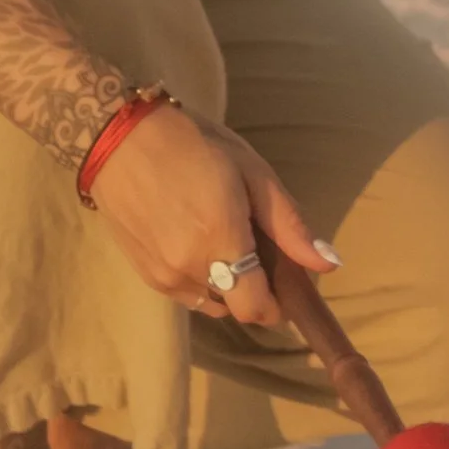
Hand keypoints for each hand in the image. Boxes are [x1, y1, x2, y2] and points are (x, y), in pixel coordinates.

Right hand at [89, 98, 339, 326]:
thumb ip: (289, 225)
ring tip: (221, 240)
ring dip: (225, 285)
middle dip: (253, 289)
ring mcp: (162, 277)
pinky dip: (199, 279)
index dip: (277, 305)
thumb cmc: (194, 145)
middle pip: (236, 307)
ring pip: (211, 302)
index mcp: (221, 243)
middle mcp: (189, 270)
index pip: (257, 309)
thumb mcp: (252, 173)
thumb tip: (329, 263)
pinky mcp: (144, 274)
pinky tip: (195, 241)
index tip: (283, 282)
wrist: (120, 139)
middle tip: (253, 247)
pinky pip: (185, 294)